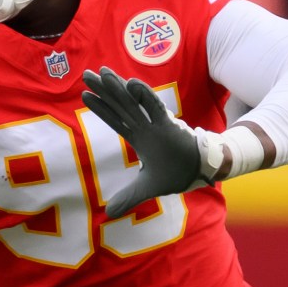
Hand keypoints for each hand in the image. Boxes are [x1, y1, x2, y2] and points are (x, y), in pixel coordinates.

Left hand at [81, 67, 221, 218]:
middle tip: (86, 74)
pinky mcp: (169, 124)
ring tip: (102, 73)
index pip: (114, 119)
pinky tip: (131, 83)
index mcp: (138, 137)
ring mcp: (155, 124)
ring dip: (118, 87)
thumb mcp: (147, 187)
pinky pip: (154, 107)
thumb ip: (129, 196)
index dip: (100, 108)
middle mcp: (144, 127)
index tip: (84, 95)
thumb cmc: (177, 172)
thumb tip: (109, 214)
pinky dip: (144, 95)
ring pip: (133, 102)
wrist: (203, 171)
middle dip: (103, 90)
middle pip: (119, 105)